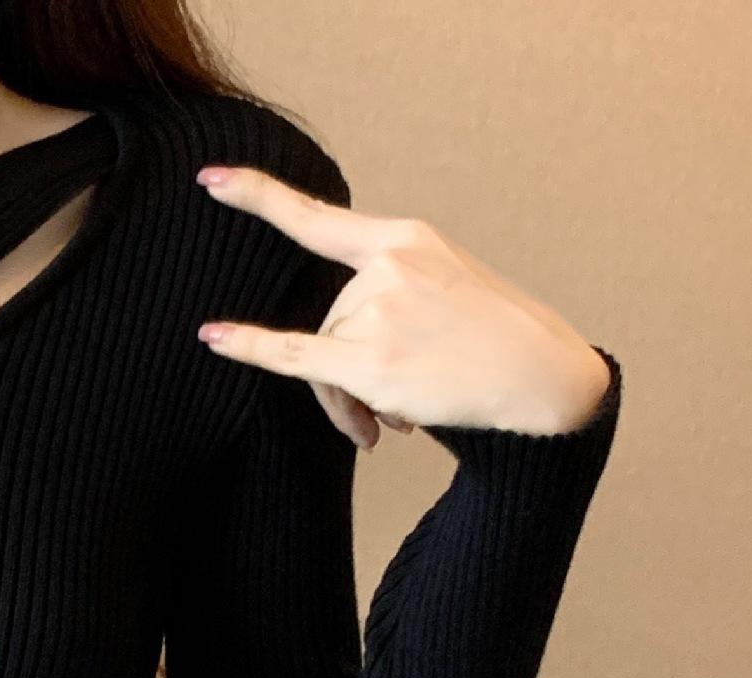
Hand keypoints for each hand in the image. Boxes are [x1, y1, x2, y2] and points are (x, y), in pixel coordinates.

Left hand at [193, 163, 612, 448]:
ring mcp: (378, 311)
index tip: (211, 181)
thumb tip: (335, 375)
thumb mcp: (444, 289)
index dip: (260, 199)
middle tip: (383, 409)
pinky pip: (292, 355)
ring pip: (324, 364)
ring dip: (350, 403)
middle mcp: (386, 267)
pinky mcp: (371, 360)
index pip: (318, 220)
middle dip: (345, 373)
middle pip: (326, 323)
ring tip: (390, 422)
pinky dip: (249, 346)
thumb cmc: (493, 340)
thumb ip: (385, 300)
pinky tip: (212, 337)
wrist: (540, 376)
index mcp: (404, 239)